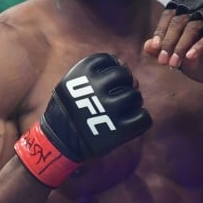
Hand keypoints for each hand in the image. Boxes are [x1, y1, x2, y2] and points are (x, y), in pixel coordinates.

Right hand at [15, 53, 151, 186]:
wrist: (58, 142)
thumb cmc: (70, 110)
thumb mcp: (73, 84)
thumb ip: (98, 74)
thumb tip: (130, 73)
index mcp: (82, 72)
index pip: (109, 60)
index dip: (111, 70)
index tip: (106, 82)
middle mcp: (95, 87)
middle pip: (125, 75)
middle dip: (123, 84)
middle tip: (116, 97)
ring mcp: (108, 108)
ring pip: (136, 95)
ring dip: (132, 102)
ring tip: (121, 111)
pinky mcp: (118, 130)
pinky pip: (144, 118)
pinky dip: (140, 120)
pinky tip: (130, 123)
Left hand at [144, 0, 202, 84]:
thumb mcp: (180, 52)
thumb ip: (163, 47)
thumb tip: (147, 46)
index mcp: (193, 1)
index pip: (172, 12)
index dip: (161, 30)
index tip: (154, 48)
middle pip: (182, 18)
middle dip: (169, 41)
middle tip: (163, 61)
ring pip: (195, 25)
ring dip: (181, 46)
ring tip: (173, 64)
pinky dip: (199, 46)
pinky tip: (190, 58)